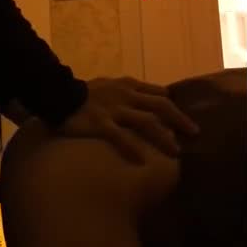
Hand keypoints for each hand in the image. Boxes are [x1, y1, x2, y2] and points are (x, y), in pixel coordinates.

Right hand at [59, 77, 199, 162]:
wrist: (54, 94)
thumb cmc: (77, 93)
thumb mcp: (104, 85)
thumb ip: (123, 90)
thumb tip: (138, 99)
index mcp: (124, 86)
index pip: (156, 93)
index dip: (171, 104)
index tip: (180, 117)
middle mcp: (123, 96)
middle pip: (159, 106)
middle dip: (179, 119)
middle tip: (193, 133)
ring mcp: (112, 110)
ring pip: (146, 123)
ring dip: (163, 137)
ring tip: (176, 152)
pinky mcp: (100, 124)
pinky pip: (120, 138)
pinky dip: (133, 149)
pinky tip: (142, 162)